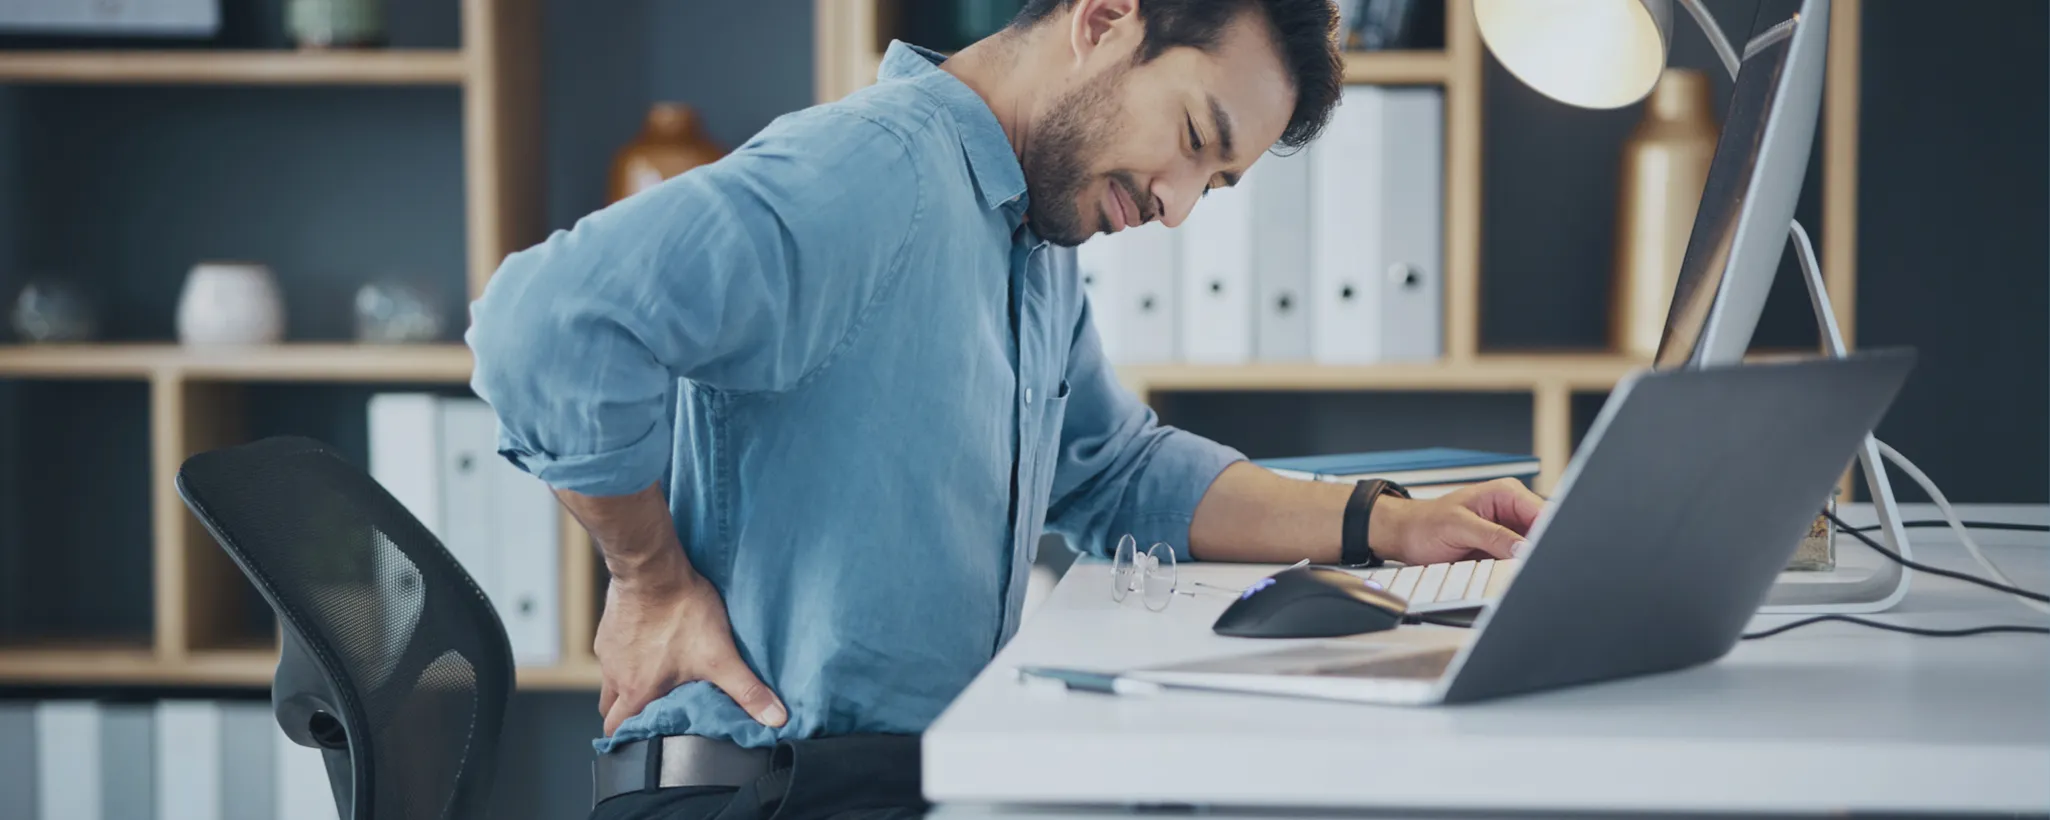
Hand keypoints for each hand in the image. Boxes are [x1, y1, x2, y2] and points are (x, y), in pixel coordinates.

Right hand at [594, 555, 786, 735]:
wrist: (653, 568)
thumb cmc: (682, 611)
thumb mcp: (721, 656)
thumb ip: (747, 690)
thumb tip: (774, 718)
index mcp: (636, 691)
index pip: (618, 731)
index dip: (630, 738)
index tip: (646, 739)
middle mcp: (615, 675)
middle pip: (610, 710)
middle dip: (628, 715)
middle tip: (652, 712)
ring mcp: (608, 651)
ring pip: (611, 681)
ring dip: (627, 685)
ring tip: (654, 680)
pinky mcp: (608, 629)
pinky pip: (613, 653)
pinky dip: (626, 657)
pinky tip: (648, 646)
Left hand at [1375, 478, 1547, 564]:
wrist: (1407, 536)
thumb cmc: (1426, 524)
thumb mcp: (1459, 527)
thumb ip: (1493, 536)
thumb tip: (1524, 549)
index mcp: (1506, 493)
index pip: (1543, 513)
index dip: (1547, 535)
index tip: (1539, 555)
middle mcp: (1512, 510)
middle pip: (1544, 533)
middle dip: (1540, 551)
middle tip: (1526, 568)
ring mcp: (1509, 530)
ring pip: (1535, 550)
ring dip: (1528, 563)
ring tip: (1508, 570)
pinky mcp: (1503, 549)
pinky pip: (1520, 561)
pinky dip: (1517, 570)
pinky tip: (1506, 573)